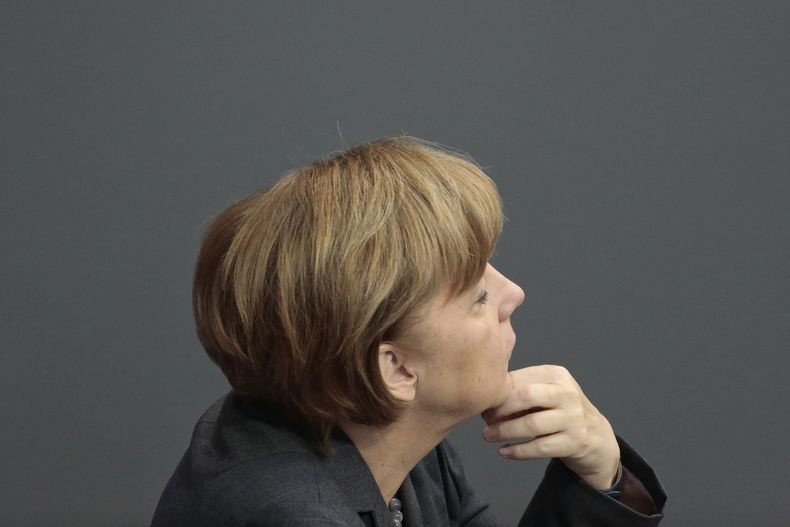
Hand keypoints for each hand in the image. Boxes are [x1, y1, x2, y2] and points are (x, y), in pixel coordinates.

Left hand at [481, 365, 620, 490]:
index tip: (483, 401)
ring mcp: (573, 418)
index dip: (499, 391)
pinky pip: (540, 447)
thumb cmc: (561, 411)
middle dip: (501, 408)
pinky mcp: (574, 442)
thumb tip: (487, 401)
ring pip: (532, 424)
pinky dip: (518, 451)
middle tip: (485, 418)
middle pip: (526, 396)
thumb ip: (521, 392)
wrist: (596, 437)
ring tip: (488, 435)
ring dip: (505, 430)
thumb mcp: (546, 393)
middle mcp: (567, 393)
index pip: (521, 378)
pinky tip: (504, 451)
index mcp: (557, 375)